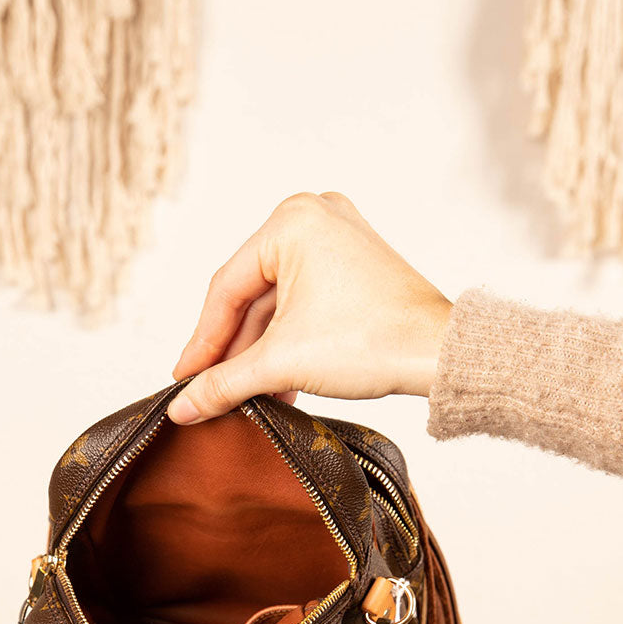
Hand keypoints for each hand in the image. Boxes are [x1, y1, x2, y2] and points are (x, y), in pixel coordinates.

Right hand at [170, 191, 451, 423]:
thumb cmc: (373, 341)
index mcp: (291, 221)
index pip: (226, 289)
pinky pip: (304, 301)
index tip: (183, 380)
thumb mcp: (281, 363)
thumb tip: (182, 407)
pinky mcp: (355, 261)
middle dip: (234, 350)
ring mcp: (337, 236)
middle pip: (251, 295)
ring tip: (245, 397)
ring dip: (260, 352)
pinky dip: (288, 340)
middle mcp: (313, 215)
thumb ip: (223, 383)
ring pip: (277, 303)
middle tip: (211, 392)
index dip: (201, 343)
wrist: (440, 354)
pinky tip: (276, 383)